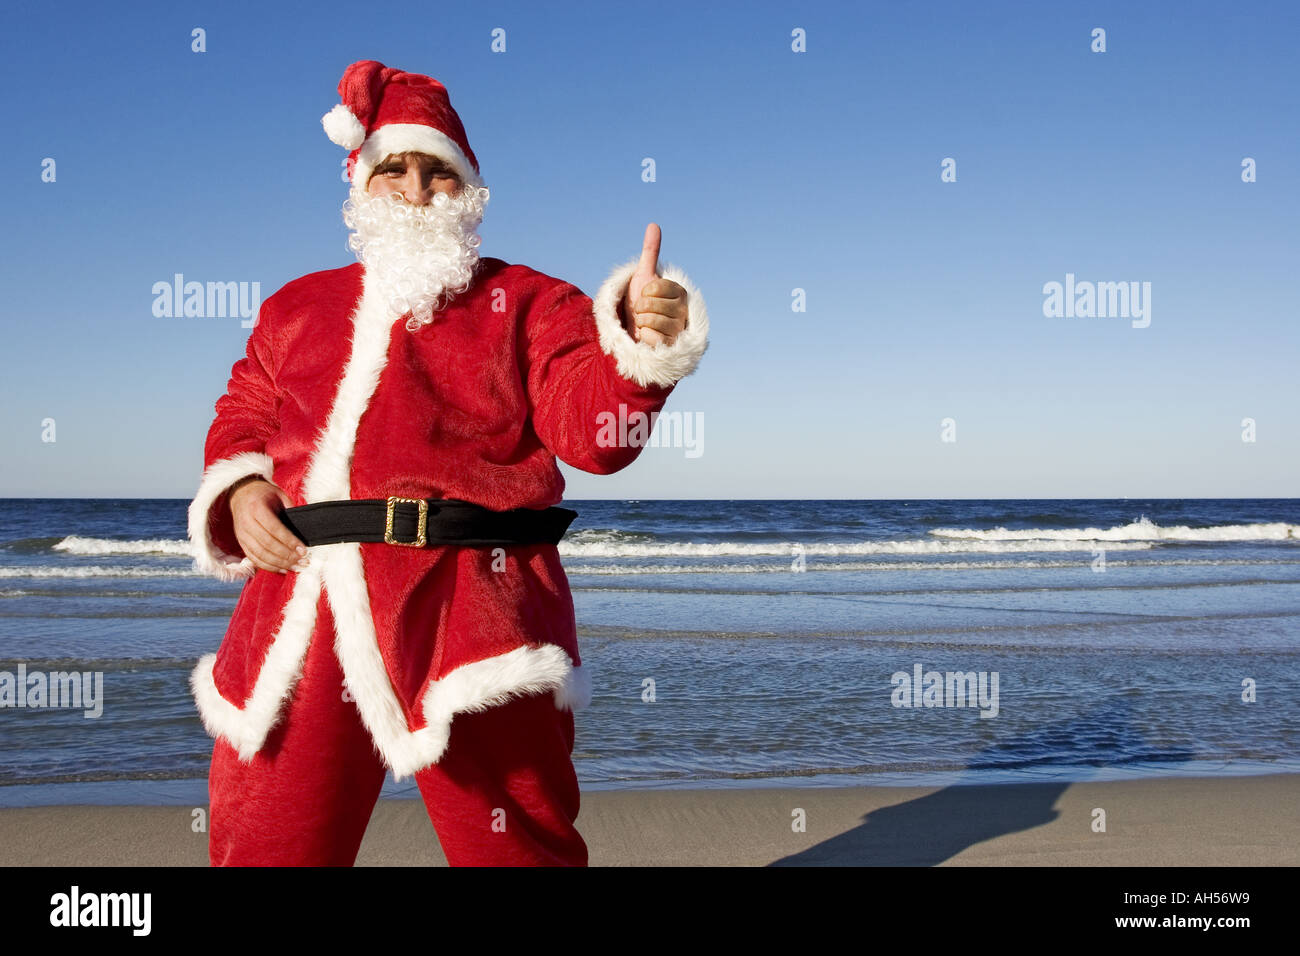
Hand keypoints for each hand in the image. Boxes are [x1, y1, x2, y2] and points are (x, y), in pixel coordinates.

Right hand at [228, 478, 307, 573]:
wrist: (240, 494)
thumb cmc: (263, 494)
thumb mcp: (278, 493)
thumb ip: (290, 508)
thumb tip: (303, 527)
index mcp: (256, 508)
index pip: (274, 529)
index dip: (289, 541)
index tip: (303, 550)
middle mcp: (246, 523)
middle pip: (267, 544)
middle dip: (287, 556)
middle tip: (303, 562)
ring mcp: (242, 535)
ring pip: (260, 555)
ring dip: (279, 564)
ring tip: (296, 567)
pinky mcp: (241, 543)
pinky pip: (254, 559)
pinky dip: (269, 566)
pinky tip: (283, 569)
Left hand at [623, 223, 688, 346]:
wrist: (638, 332)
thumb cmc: (642, 303)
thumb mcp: (643, 276)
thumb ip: (651, 252)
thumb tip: (653, 225)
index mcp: (680, 292)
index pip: (656, 287)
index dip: (644, 291)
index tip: (646, 294)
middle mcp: (684, 310)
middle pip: (651, 305)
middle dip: (641, 308)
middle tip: (644, 312)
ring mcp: (679, 329)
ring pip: (651, 321)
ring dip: (641, 323)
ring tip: (646, 324)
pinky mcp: (672, 346)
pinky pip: (651, 338)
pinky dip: (644, 337)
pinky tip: (648, 338)